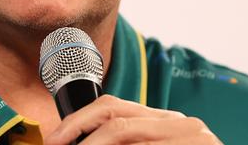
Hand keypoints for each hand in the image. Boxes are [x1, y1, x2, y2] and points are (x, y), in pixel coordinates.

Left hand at [45, 95, 221, 143]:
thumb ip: (130, 142)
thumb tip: (77, 143)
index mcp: (165, 121)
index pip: (112, 107)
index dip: (77, 122)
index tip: (54, 140)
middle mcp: (181, 124)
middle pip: (116, 118)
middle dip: (78, 132)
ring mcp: (194, 138)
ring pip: (125, 133)